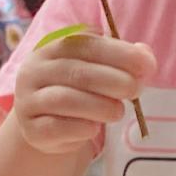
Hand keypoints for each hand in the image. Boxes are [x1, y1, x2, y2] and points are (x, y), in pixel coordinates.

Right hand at [4, 33, 152, 157]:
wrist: (47, 126)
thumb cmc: (78, 91)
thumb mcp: (97, 70)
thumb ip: (121, 60)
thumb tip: (145, 55)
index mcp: (52, 49)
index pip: (86, 45)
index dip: (119, 53)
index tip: (146, 64)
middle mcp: (35, 71)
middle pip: (77, 73)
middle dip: (114, 81)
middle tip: (136, 90)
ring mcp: (29, 101)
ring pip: (66, 100)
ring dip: (100, 107)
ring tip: (118, 112)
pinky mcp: (31, 130)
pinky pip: (57, 128)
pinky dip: (82, 129)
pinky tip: (94, 128)